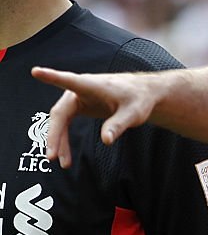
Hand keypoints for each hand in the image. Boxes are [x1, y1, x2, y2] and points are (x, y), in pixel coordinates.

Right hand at [32, 67, 159, 167]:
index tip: (36, 72)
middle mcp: (79, 89)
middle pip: (59, 113)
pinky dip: (64, 139)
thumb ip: (119, 125)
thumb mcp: (134, 114)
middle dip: (54, 135)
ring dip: (58, 141)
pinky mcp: (79, 106)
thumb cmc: (139, 99)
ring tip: (62, 162)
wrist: (143, 94)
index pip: (69, 80)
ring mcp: (77, 98)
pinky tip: (65, 155)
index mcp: (92, 85)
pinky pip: (65, 123)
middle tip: (51, 156)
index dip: (52, 76)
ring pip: (60, 121)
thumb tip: (106, 141)